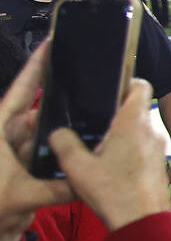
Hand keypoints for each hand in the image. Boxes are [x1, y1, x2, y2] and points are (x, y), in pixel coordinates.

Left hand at [0, 42, 74, 240]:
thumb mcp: (22, 196)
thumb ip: (58, 188)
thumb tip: (89, 181)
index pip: (20, 92)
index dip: (35, 68)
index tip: (50, 45)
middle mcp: (6, 138)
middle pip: (37, 110)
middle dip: (61, 99)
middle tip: (86, 82)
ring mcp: (15, 154)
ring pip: (45, 134)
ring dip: (64, 130)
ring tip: (92, 114)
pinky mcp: (24, 171)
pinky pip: (49, 156)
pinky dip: (63, 154)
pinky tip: (83, 148)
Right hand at [50, 78, 170, 231]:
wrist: (142, 223)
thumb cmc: (113, 193)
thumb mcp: (76, 167)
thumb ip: (64, 143)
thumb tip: (59, 132)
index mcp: (133, 123)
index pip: (140, 86)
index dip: (126, 83)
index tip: (108, 91)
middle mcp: (150, 132)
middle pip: (134, 111)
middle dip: (114, 117)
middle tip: (93, 128)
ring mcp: (159, 149)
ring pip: (138, 133)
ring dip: (121, 138)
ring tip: (99, 152)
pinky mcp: (160, 165)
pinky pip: (143, 150)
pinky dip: (129, 153)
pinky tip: (112, 169)